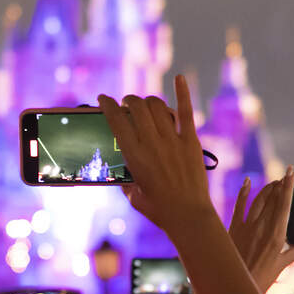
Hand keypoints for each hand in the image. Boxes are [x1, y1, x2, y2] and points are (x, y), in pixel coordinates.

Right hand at [99, 75, 213, 237]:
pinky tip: (180, 77)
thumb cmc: (158, 209)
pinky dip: (183, 92)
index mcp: (134, 155)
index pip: (116, 121)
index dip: (107, 105)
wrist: (188, 216)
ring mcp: (173, 140)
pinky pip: (186, 111)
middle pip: (137, 107)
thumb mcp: (132, 194)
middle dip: (129, 101)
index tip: (103, 98)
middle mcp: (152, 143)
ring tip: (145, 105)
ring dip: (148, 101)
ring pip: (157, 106)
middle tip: (128, 104)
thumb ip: (125, 177)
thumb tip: (122, 167)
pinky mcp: (191, 142)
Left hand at [229, 168, 293, 292]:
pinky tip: (247, 181)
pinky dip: (243, 192)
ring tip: (274, 182)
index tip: (291, 172)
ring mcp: (246, 225)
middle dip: (279, 185)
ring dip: (266, 188)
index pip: (284, 204)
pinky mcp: (234, 227)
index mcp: (276, 234)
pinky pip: (239, 205)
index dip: (288, 186)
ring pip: (258, 199)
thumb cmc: (262, 277)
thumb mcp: (282, 265)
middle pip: (272, 199)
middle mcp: (262, 226)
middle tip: (284, 176)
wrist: (236, 284)